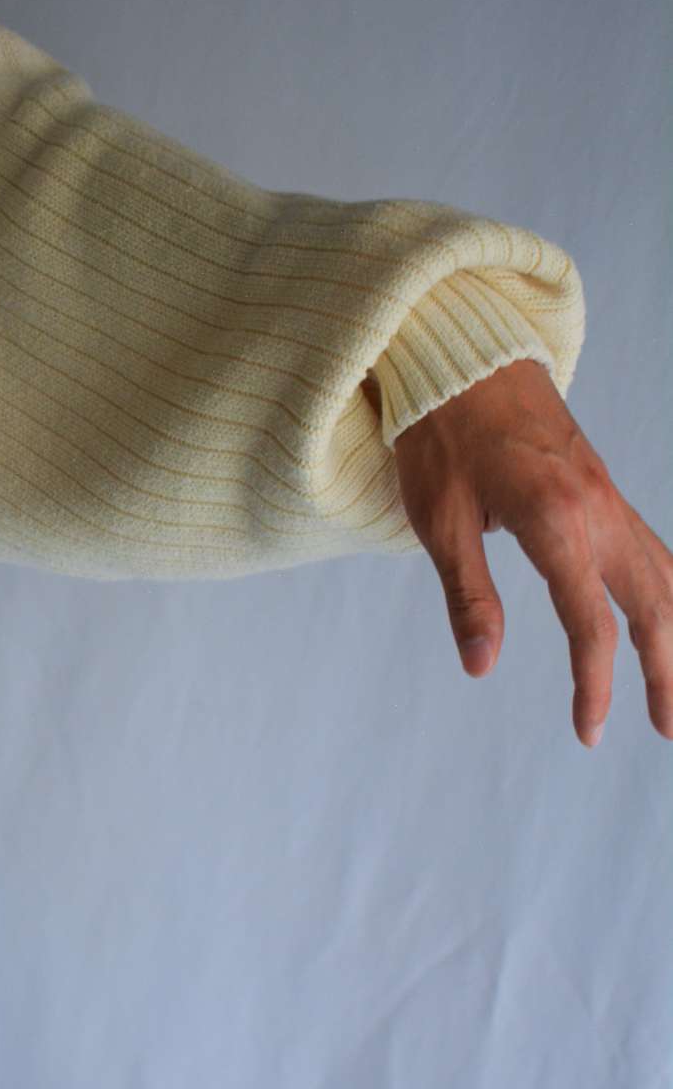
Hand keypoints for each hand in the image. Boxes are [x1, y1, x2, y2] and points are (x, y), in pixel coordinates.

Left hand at [388, 357, 672, 748]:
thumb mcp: (439, 518)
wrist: (461, 357)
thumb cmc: (439, 434)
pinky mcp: (602, 486)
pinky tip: (666, 615)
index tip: (590, 731)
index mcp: (555, 521)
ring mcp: (607, 495)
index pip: (591, 623)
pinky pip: (653, 546)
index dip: (594, 686)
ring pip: (664, 574)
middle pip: (653, 605)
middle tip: (669, 731)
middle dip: (667, 673)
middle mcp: (597, 509)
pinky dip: (669, 589)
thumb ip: (467, 594)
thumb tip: (481, 666)